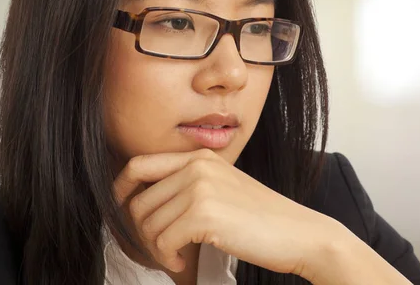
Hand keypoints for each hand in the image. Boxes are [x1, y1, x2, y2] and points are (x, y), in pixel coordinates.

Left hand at [112, 148, 340, 279]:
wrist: (300, 233)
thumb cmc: (261, 218)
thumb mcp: (222, 188)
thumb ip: (187, 186)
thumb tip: (143, 202)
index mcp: (199, 157)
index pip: (139, 164)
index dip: (119, 188)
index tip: (119, 209)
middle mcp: (196, 166)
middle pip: (139, 201)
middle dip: (142, 231)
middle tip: (162, 247)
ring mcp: (200, 188)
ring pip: (148, 224)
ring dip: (156, 248)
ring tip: (176, 256)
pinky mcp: (204, 214)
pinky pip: (163, 241)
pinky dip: (168, 258)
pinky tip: (183, 262)